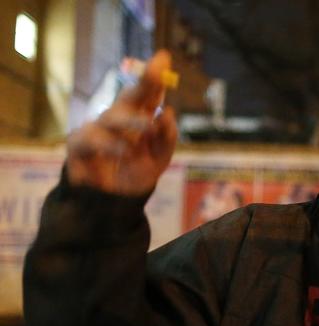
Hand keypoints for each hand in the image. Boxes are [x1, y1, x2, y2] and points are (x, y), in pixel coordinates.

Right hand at [66, 50, 177, 195]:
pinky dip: (106, 145)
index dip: (154, 76)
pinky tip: (121, 152)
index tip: (164, 57)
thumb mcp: (159, 159)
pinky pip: (89, 139)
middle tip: (157, 74)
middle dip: (143, 83)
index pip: (148, 94)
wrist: (114, 203)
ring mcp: (97, 131)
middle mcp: (117, 119)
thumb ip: (167, 139)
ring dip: (132, 122)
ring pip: (112, 117)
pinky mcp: (78, 147)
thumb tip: (167, 112)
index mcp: (138, 118)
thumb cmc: (136, 172)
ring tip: (148, 128)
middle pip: (128, 96)